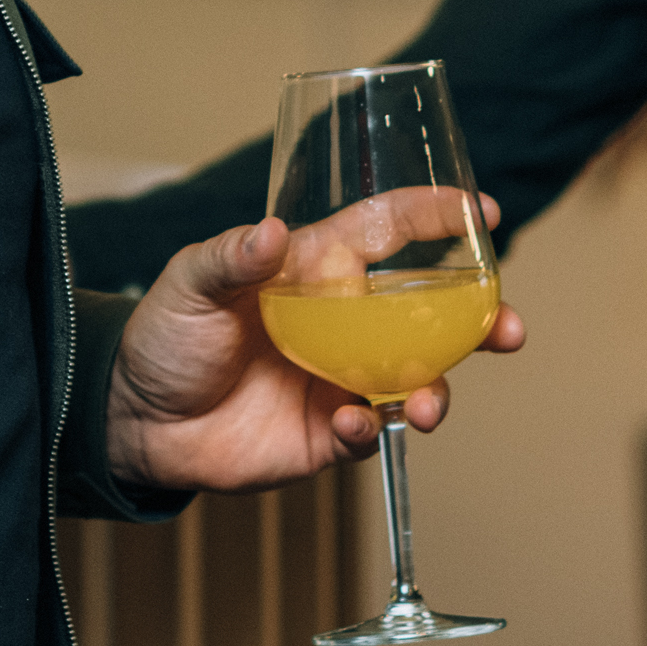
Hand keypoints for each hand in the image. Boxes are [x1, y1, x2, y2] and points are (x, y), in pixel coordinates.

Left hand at [101, 213, 527, 495]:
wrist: (136, 418)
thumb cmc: (165, 334)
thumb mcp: (189, 282)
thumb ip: (231, 258)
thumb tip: (272, 232)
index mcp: (317, 271)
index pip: (388, 232)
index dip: (435, 217)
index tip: (483, 212)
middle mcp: (343, 323)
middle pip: (431, 315)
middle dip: (481, 321)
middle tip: (510, 329)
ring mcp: (341, 379)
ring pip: (417, 380)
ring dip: (437, 391)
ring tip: (425, 407)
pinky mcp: (326, 433)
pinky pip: (368, 432)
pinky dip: (370, 429)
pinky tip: (352, 424)